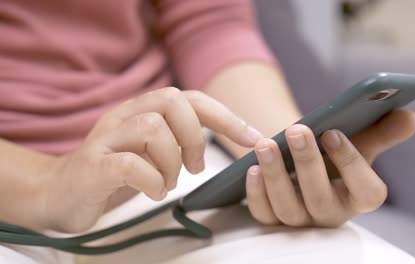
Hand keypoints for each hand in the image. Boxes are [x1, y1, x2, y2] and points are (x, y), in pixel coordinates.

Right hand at [39, 87, 262, 232]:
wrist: (60, 192)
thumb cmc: (116, 172)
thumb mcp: (153, 151)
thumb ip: (180, 138)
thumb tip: (227, 138)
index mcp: (142, 110)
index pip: (190, 98)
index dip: (225, 116)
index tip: (252, 137)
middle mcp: (124, 116)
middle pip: (171, 101)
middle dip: (194, 136)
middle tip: (195, 167)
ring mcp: (106, 138)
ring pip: (152, 128)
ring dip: (172, 162)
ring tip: (168, 183)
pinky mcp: (93, 165)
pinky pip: (130, 164)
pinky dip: (152, 181)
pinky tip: (154, 192)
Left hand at [246, 109, 414, 226]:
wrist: (305, 164)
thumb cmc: (335, 154)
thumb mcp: (359, 142)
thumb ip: (383, 131)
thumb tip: (410, 117)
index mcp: (359, 196)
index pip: (366, 191)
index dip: (351, 163)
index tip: (333, 132)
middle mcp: (332, 213)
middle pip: (321, 199)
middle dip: (308, 164)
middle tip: (297, 129)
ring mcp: (302, 219)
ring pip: (288, 208)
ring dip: (276, 176)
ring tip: (265, 144)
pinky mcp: (275, 220)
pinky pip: (265, 214)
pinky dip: (256, 193)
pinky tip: (251, 168)